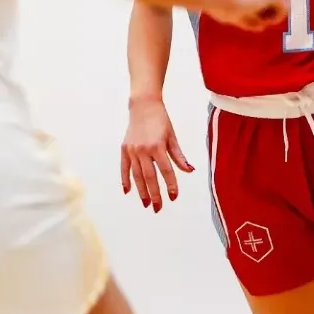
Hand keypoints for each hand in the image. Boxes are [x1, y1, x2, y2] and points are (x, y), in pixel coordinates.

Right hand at [120, 97, 191, 211]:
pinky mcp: (124, 149)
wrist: (143, 105)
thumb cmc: (161, 120)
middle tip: (158, 208)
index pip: (166, 171)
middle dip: (154, 194)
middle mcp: (143, 150)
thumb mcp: (172, 137)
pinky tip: (128, 191)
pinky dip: (125, 180)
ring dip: (141, 191)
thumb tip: (189, 171)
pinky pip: (124, 168)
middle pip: (150, 177)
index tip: (174, 197)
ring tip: (146, 204)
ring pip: (137, 175)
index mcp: (158, 146)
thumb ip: (179, 156)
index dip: (171, 185)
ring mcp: (132, 150)